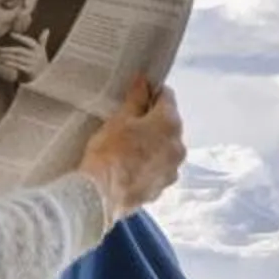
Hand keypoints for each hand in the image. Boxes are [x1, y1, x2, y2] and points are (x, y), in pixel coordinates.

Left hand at [0, 33, 49, 85]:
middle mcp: (36, 56)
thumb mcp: (42, 51)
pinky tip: (3, 62)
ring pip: (17, 58)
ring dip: (7, 56)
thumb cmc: (41, 62)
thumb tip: (47, 29)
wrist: (45, 78)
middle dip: (8, 49)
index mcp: (39, 49)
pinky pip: (17, 66)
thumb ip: (42, 40)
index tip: (11, 34)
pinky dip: (9, 63)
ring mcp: (33, 64)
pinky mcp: (29, 72)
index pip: (29, 41)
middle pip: (20, 51)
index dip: (21, 38)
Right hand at [79, 77, 184, 217]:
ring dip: (153, 143)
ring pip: (165, 147)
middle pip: (169, 123)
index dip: (151, 92)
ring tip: (127, 146)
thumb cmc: (108, 152)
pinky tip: (129, 165)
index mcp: (169, 124)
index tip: (137, 94)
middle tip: (127, 121)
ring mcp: (172, 169)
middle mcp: (178, 146)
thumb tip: (144, 83)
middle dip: (152, 119)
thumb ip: (136, 99)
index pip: (167, 96)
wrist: (100, 196)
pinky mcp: (163, 187)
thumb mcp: (119, 119)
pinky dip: (149, 163)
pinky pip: (159, 167)